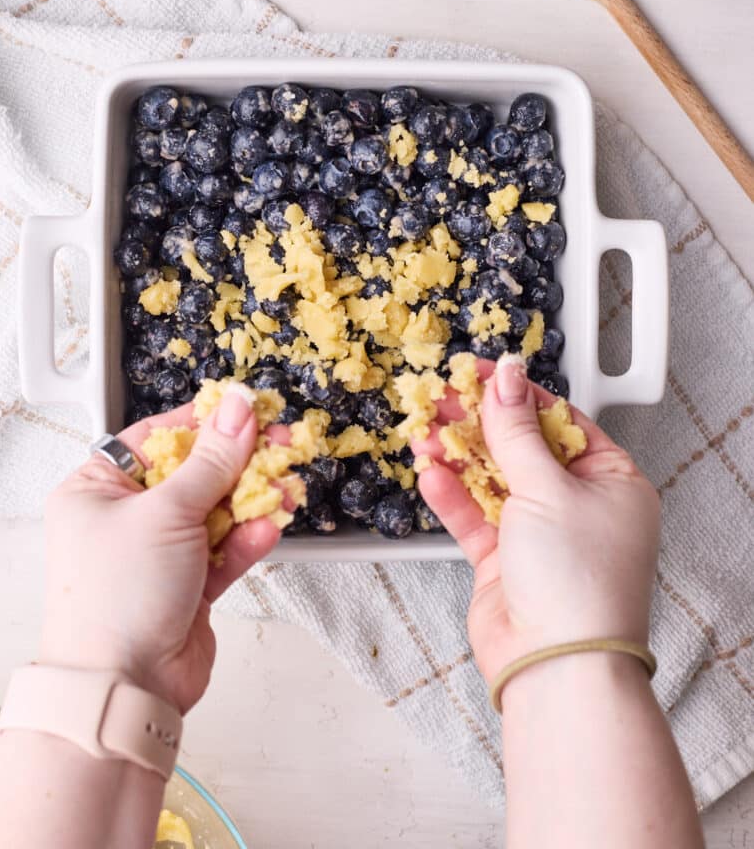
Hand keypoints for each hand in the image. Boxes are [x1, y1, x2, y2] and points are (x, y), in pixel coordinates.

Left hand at [40, 389, 284, 713]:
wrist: (123, 688)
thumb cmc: (118, 596)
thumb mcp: (167, 513)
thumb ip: (212, 461)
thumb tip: (238, 407)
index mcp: (98, 488)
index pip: (158, 437)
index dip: (205, 421)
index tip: (248, 409)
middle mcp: (126, 517)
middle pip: (194, 472)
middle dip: (239, 462)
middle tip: (282, 444)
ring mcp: (159, 553)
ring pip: (216, 511)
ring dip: (252, 500)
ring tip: (285, 489)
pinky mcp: (189, 585)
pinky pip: (224, 550)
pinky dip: (248, 539)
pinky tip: (270, 527)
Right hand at [412, 355, 659, 683]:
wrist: (554, 665)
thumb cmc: (576, 578)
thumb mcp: (546, 488)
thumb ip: (516, 431)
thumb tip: (507, 376)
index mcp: (611, 481)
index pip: (559, 421)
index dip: (517, 394)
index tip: (479, 371)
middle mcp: (578, 505)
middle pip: (521, 447)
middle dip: (479, 423)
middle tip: (441, 397)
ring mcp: (540, 533)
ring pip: (492, 479)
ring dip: (457, 455)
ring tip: (424, 430)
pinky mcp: (503, 560)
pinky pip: (474, 516)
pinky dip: (451, 495)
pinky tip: (428, 472)